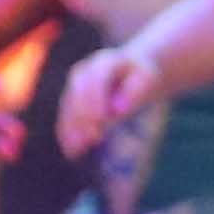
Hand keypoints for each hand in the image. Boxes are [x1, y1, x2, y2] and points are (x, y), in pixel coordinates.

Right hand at [59, 43, 158, 162]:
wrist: (131, 71)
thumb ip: (135, 93)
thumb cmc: (142, 77)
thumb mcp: (147, 80)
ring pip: (68, 106)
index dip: (97, 98)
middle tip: (92, 138)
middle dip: (84, 116)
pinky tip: (72, 151)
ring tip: (78, 150)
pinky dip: (67, 133)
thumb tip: (117, 110)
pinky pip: (66, 117)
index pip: (97, 79)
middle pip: (78, 93)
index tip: (102, 120)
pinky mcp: (70, 99)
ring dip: (72, 127)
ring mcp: (74, 85)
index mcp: (105, 61)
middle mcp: (83, 71)